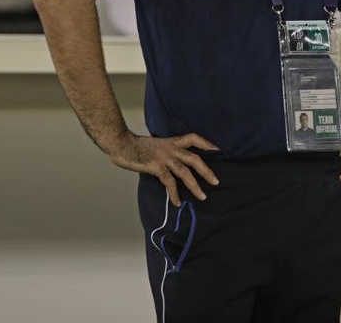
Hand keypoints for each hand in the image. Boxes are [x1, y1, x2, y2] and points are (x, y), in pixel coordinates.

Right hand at [106, 130, 220, 206]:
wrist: (122, 144)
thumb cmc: (137, 146)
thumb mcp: (157, 144)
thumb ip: (167, 150)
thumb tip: (176, 161)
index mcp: (172, 141)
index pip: (193, 138)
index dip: (206, 143)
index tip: (218, 150)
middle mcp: (171, 148)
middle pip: (194, 158)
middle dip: (206, 170)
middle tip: (216, 182)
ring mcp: (164, 157)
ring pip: (185, 172)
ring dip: (194, 186)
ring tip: (202, 197)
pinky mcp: (156, 167)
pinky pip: (169, 182)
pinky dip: (174, 193)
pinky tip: (177, 202)